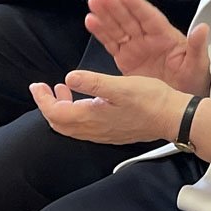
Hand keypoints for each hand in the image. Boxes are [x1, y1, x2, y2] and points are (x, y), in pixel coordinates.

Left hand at [30, 70, 189, 145]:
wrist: (172, 117)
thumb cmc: (151, 100)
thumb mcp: (121, 85)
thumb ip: (94, 82)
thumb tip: (69, 77)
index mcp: (92, 116)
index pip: (55, 113)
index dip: (42, 99)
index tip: (37, 85)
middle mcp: (93, 129)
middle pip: (59, 123)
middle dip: (48, 105)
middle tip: (46, 88)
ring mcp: (102, 133)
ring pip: (70, 126)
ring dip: (61, 109)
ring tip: (64, 91)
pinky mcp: (111, 132)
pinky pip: (83, 128)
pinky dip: (75, 114)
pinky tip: (86, 102)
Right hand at [84, 0, 210, 95]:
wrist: (181, 103)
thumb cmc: (194, 79)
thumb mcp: (198, 63)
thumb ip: (198, 46)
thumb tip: (203, 28)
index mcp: (166, 36)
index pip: (149, 17)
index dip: (136, 5)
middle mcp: (149, 39)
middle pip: (130, 18)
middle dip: (116, 6)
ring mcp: (136, 48)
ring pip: (118, 27)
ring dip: (105, 15)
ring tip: (94, 2)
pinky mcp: (126, 59)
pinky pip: (111, 43)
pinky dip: (101, 33)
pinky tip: (91, 21)